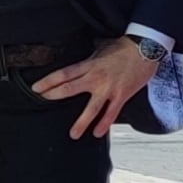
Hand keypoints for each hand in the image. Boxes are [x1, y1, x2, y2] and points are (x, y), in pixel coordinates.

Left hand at [34, 35, 162, 139]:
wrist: (146, 48)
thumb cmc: (124, 47)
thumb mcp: (101, 50)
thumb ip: (89, 60)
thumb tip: (79, 66)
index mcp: (90, 65)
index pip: (64, 74)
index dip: (48, 81)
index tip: (36, 88)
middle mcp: (96, 78)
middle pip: (70, 89)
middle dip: (54, 95)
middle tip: (43, 101)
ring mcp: (109, 88)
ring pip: (91, 108)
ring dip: (81, 122)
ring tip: (73, 134)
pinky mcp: (121, 95)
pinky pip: (111, 113)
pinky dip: (104, 124)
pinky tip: (97, 133)